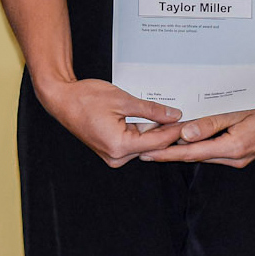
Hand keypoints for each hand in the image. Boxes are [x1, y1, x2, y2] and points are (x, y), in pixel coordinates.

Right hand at [34, 76, 183, 166]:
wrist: (62, 99)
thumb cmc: (86, 98)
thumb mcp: (123, 99)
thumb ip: (151, 110)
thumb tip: (174, 115)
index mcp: (119, 146)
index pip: (157, 142)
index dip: (176, 131)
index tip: (192, 122)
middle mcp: (116, 157)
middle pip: (152, 145)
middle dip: (168, 130)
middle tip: (187, 117)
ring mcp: (113, 156)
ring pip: (144, 144)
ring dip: (155, 130)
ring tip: (172, 115)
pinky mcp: (111, 151)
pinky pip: (133, 142)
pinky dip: (143, 131)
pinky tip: (153, 118)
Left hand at [138, 100, 254, 167]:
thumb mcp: (241, 110)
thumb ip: (213, 123)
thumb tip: (187, 135)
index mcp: (233, 149)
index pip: (191, 153)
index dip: (166, 153)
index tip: (146, 152)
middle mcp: (235, 157)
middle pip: (194, 155)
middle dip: (169, 151)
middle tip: (145, 144)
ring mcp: (240, 156)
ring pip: (204, 152)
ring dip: (182, 148)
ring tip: (159, 140)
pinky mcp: (243, 150)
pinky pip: (215, 149)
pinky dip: (198, 144)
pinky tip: (187, 136)